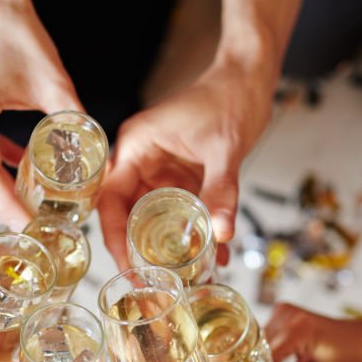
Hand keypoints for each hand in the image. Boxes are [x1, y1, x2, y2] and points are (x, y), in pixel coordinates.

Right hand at [0, 0, 82, 230]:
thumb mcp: (55, 84)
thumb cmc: (20, 36)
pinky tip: (20, 167)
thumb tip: (98, 162)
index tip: (24, 225)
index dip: (5, 204)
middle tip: (34, 222)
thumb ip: (74, 124)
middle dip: (5, 200)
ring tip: (30, 202)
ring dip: (1, 182)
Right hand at [98, 58, 272, 268]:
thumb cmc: (230, 97)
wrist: (250, 77)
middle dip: (143, 251)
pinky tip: (215, 255)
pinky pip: (183, 211)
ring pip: (157, 217)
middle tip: (156, 284)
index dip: (115, 238)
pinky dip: (196, 232)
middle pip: (129, 214)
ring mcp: (161, 169)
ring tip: (189, 278)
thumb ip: (221, 192)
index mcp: (136, 147)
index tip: (129, 269)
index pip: (111, 200)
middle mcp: (141, 160)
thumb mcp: (225, 149)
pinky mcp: (182, 175)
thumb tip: (222, 234)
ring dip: (172, 247)